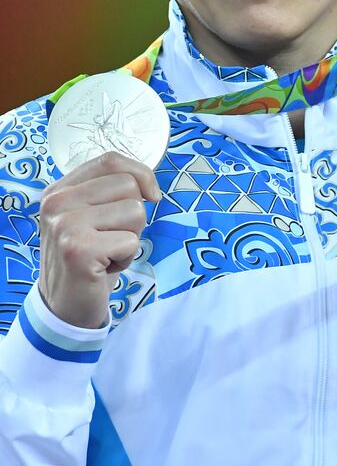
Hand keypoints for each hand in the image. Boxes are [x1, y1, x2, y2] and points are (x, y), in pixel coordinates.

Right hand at [38, 152, 160, 328]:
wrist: (66, 305)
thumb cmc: (90, 257)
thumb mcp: (93, 216)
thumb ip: (110, 191)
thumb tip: (150, 186)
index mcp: (59, 189)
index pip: (111, 160)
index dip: (142, 174)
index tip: (151, 196)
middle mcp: (56, 202)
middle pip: (129, 185)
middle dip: (135, 215)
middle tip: (112, 238)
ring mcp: (64, 225)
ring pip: (136, 211)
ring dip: (131, 238)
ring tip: (107, 253)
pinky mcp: (78, 250)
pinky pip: (131, 241)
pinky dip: (126, 258)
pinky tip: (104, 268)